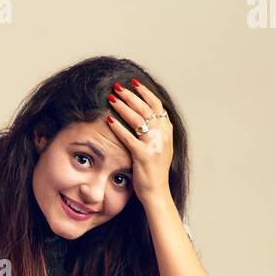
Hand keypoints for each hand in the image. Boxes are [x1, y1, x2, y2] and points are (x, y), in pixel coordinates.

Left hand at [105, 78, 173, 205]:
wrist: (157, 192)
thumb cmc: (155, 171)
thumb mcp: (161, 147)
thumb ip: (157, 131)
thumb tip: (148, 116)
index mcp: (167, 131)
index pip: (156, 105)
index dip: (144, 92)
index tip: (134, 83)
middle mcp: (162, 135)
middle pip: (145, 108)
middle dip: (130, 95)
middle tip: (117, 87)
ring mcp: (153, 145)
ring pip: (137, 119)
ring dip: (122, 106)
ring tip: (111, 97)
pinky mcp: (143, 155)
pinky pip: (128, 137)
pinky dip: (118, 127)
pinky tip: (108, 119)